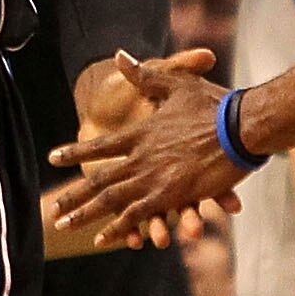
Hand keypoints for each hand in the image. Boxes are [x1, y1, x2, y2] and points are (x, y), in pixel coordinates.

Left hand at [45, 54, 246, 245]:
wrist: (242, 125)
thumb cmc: (213, 104)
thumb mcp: (175, 83)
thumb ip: (145, 74)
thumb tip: (118, 55)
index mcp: (141, 134)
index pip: (99, 146)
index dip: (75, 152)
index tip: (53, 158)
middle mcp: (141, 159)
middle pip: (99, 181)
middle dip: (74, 196)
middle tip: (52, 211)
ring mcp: (155, 179)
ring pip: (111, 201)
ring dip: (86, 215)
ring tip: (63, 226)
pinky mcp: (172, 196)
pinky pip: (139, 216)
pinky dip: (120, 228)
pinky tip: (102, 240)